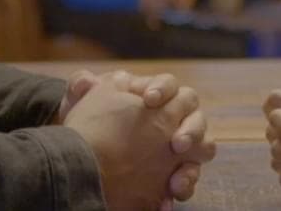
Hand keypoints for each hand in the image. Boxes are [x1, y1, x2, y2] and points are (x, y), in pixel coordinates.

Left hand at [60, 71, 217, 206]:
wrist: (83, 156)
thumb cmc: (87, 122)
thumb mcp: (79, 105)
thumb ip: (80, 87)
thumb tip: (85, 81)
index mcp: (155, 96)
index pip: (170, 85)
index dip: (164, 90)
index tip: (148, 100)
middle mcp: (173, 119)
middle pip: (196, 117)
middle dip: (191, 130)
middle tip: (176, 144)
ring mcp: (177, 147)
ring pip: (202, 150)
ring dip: (191, 165)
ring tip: (176, 182)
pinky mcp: (174, 172)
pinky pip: (187, 180)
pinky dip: (180, 189)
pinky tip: (166, 201)